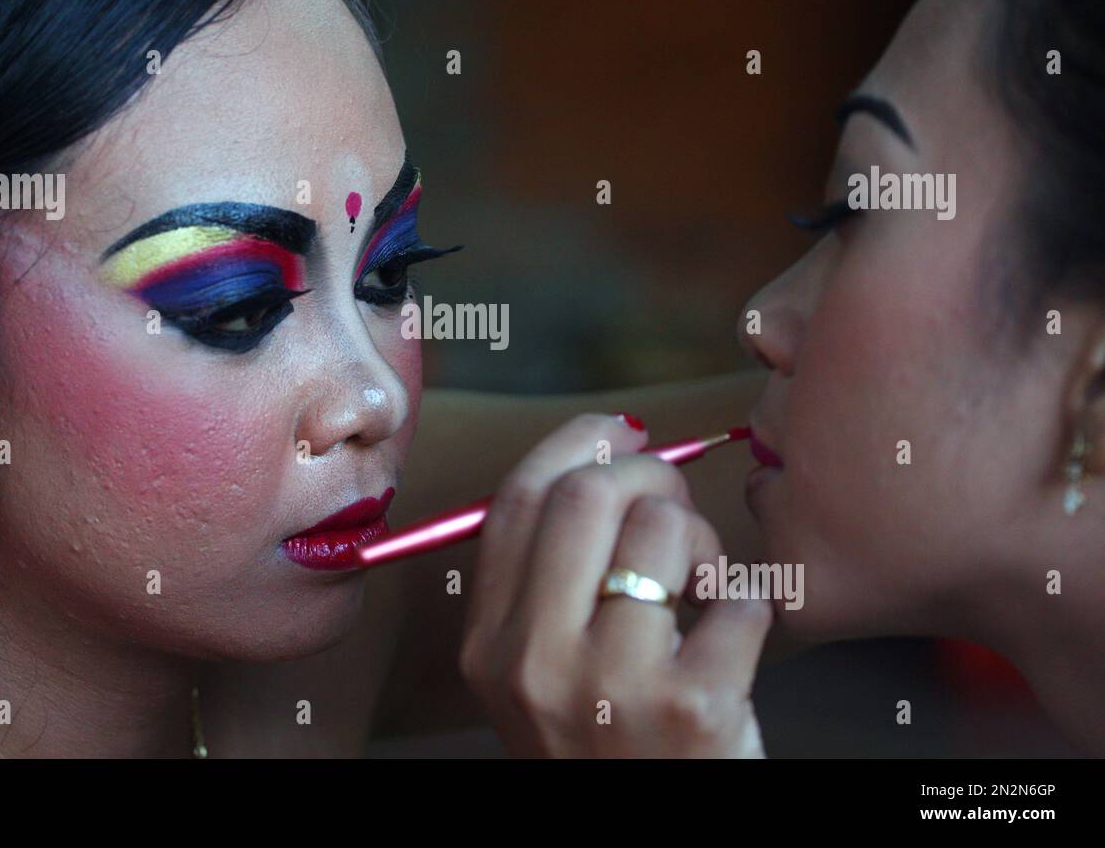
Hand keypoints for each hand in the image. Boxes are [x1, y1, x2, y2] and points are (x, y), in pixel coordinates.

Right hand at [460, 414, 771, 756]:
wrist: (649, 841)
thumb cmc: (611, 744)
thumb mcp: (541, 671)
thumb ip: (549, 576)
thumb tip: (609, 446)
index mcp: (490, 644)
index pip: (519, 498)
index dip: (577, 443)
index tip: (617, 433)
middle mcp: (534, 663)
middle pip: (588, 494)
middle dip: (650, 476)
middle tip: (675, 507)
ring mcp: (611, 689)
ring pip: (665, 530)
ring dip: (703, 542)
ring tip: (702, 586)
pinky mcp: (694, 712)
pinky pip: (740, 598)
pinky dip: (750, 604)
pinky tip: (730, 637)